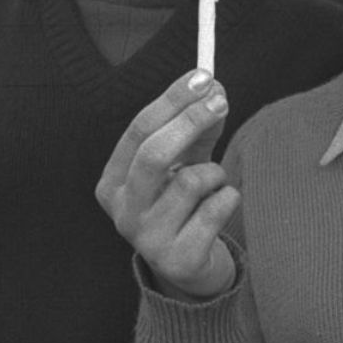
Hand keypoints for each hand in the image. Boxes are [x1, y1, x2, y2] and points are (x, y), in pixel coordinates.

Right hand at [95, 70, 238, 301]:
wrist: (192, 267)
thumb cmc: (184, 204)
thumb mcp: (185, 160)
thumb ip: (196, 126)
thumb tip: (214, 88)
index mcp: (113, 182)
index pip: (138, 130)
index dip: (172, 100)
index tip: (202, 76)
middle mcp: (122, 211)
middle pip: (154, 154)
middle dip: (191, 120)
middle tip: (221, 100)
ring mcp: (147, 239)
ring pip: (191, 182)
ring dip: (215, 173)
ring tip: (215, 184)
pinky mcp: (179, 259)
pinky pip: (216, 209)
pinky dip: (228, 198)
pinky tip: (220, 209)